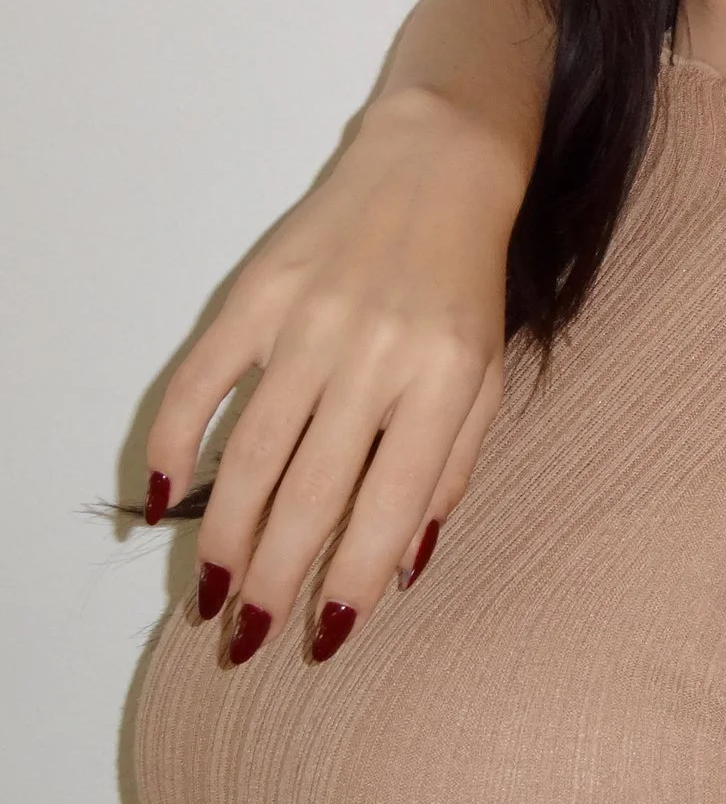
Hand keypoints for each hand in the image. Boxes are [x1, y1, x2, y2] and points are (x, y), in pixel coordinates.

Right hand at [146, 85, 520, 659]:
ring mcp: (307, 325)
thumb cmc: (468, 282)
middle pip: (309, 492)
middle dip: (275, 579)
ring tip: (211, 593)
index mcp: (441, 380)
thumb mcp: (486, 371)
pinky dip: (170, 446)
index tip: (324, 636)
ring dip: (223, 535)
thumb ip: (454, 465)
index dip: (353, 579)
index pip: (391, 503)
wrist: (435, 166)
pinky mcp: (254, 296)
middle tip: (248, 637)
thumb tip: (407, 565)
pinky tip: (160, 502)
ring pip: (249, 454)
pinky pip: (199, 384)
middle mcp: (373, 356)